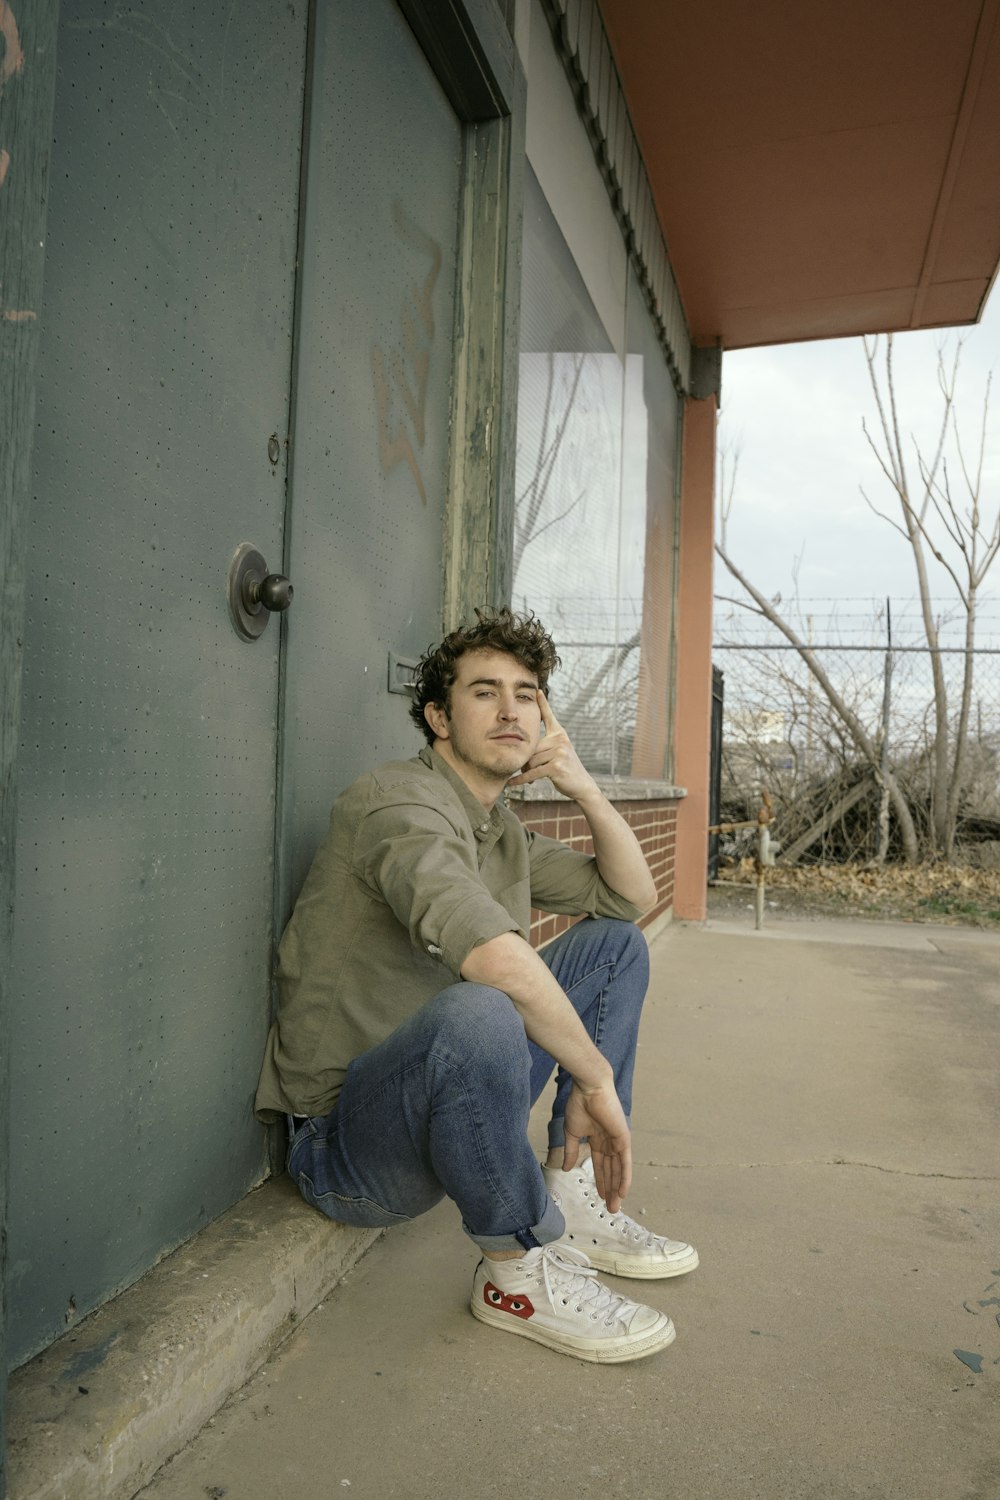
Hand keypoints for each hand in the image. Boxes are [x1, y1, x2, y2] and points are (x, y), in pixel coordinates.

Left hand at [506, 692, 596, 801]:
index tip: (537, 691)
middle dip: (526, 761)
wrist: (582, 785)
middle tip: (525, 771)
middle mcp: (560, 740)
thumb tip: (523, 748)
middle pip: (531, 747)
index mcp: (560, 734)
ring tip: (529, 779)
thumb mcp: (559, 753)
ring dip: (526, 772)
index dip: (543, 704)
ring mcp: (559, 753)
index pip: (549, 716)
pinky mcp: (556, 767)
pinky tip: (511, 783)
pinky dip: (521, 780)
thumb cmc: (566, 769)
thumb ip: (544, 746)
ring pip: (530, 760)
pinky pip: (532, 773)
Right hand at [562, 1080, 631, 1212]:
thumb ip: (571, 1151)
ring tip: (615, 1206)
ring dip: (617, 1189)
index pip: (601, 1165)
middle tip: (610, 1209)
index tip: (599, 1197)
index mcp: (598, 1139)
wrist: (588, 1088)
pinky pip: (625, 1163)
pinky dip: (624, 1178)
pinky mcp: (623, 1139)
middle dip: (610, 1190)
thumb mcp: (572, 1133)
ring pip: (618, 1170)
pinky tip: (623, 1192)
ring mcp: (618, 1141)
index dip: (600, 1181)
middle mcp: (610, 1142)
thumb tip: (566, 1169)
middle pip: (611, 1171)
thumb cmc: (579, 1105)